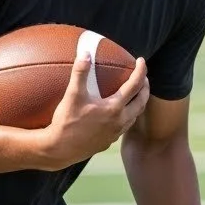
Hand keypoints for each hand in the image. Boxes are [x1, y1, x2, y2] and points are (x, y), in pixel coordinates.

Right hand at [40, 52, 149, 168]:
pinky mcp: (108, 142)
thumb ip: (80, 73)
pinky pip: (124, 127)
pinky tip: (118, 113)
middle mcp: (120, 121)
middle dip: (145, 88)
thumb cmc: (66, 122)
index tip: (142, 60)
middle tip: (143, 77)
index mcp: (114, 108)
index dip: (141, 71)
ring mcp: (115, 134)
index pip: (135, 85)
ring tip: (135, 94)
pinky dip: (127, 116)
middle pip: (141, 102)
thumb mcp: (73, 95)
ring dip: (138, 103)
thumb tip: (85, 53)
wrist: (59, 150)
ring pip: (134, 116)